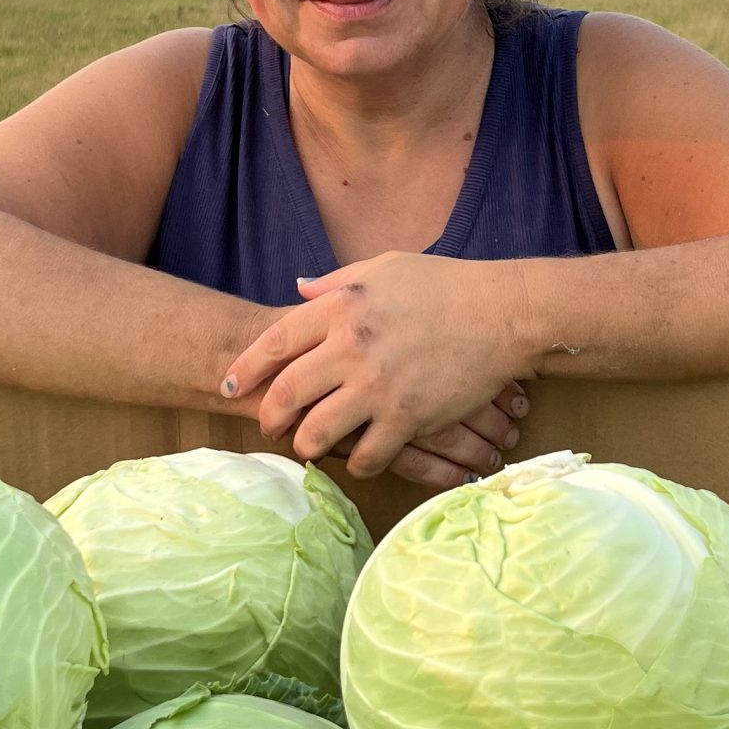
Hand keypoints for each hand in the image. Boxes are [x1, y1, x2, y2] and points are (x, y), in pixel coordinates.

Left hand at [221, 254, 531, 487]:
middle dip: (268, 416)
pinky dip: (357, 462)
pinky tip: (359, 458)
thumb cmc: (444, 284)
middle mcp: (351, 347)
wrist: (501, 313)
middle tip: (267, 426)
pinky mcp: (407, 417)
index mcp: (341, 307)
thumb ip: (334, 282)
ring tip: (308, 446)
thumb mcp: (384, 266)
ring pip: (318, 431)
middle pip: (287, 393)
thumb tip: (296, 289)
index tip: (228, 385)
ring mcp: (378, 385)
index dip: (245, 368)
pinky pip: (366, 454)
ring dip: (306, 444)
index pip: (275, 342)